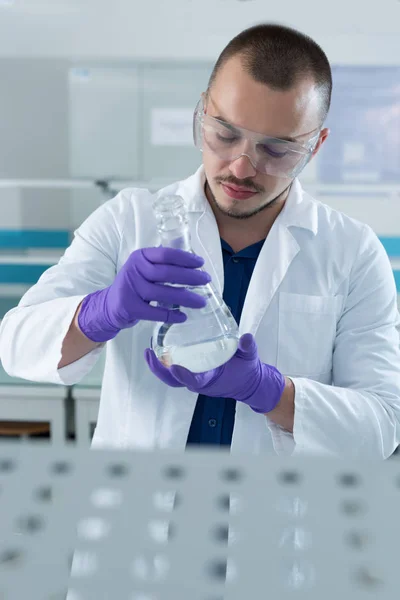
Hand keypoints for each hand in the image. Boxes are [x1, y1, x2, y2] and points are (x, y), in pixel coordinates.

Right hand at [78, 247, 209, 341]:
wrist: (110, 305)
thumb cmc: (135, 285)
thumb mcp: (144, 269)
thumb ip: (162, 265)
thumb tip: (195, 267)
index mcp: (140, 257)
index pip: (165, 254)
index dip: (185, 258)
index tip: (201, 263)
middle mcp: (134, 270)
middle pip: (166, 273)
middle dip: (190, 277)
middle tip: (206, 280)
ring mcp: (130, 289)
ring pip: (162, 293)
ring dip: (185, 298)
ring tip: (201, 302)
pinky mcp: (130, 307)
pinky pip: (155, 312)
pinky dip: (171, 315)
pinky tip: (183, 316)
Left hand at [145, 333, 285, 413]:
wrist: (248, 382)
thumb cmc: (247, 371)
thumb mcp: (250, 358)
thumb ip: (248, 347)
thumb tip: (246, 337)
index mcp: (211, 380)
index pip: (193, 381)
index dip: (183, 375)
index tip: (173, 366)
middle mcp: (198, 382)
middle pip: (173, 380)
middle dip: (159, 369)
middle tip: (149, 353)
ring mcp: (193, 378)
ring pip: (171, 376)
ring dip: (158, 366)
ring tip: (148, 351)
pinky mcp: (192, 373)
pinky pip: (174, 370)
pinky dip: (164, 362)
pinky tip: (158, 348)